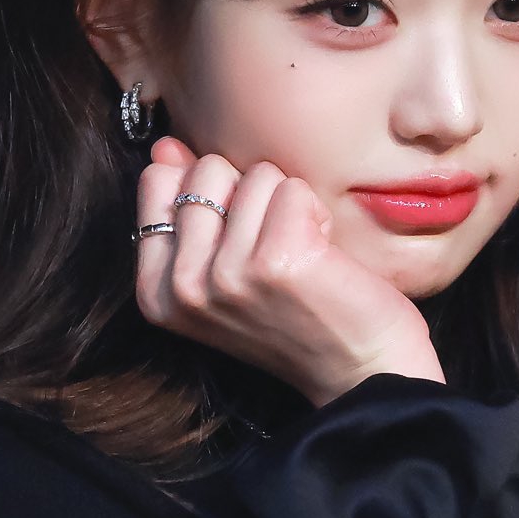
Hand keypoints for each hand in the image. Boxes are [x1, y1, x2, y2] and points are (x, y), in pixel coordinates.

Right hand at [136, 136, 445, 404]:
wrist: (360, 372)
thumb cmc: (299, 317)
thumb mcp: (223, 269)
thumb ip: (188, 208)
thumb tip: (166, 145)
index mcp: (158, 290)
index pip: (158, 181)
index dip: (212, 194)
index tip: (238, 241)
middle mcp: (184, 287)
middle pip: (207, 170)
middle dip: (250, 195)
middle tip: (274, 250)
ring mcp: (227, 275)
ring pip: (255, 175)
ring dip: (287, 206)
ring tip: (301, 256)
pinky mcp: (277, 261)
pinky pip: (293, 188)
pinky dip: (316, 213)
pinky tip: (322, 256)